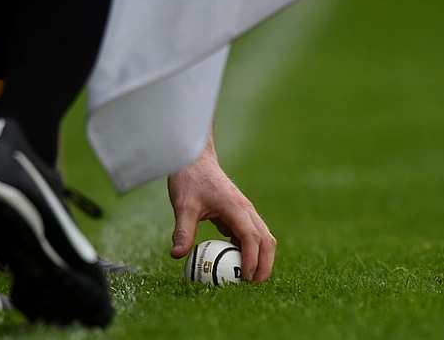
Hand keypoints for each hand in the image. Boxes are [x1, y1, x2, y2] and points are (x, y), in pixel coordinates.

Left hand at [168, 138, 275, 281]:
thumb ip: (182, 231)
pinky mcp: (238, 211)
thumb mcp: (183, 206)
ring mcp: (244, 210)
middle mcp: (246, 210)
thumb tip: (177, 256)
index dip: (252, 260)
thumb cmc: (189, 179)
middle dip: (265, 264)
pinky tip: (234, 261)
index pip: (252, 239)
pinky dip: (248, 248)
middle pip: (266, 240)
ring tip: (248, 278)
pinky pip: (249, 233)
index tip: (246, 278)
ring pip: (262, 237)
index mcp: (236, 208)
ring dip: (260, 257)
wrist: (194, 158)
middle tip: (254, 284)